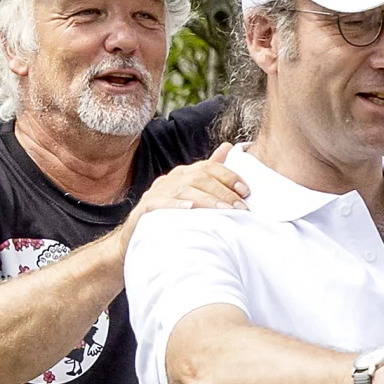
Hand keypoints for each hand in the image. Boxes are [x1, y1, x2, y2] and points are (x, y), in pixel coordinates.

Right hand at [122, 153, 249, 245]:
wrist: (138, 237)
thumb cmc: (172, 215)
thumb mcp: (192, 193)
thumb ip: (210, 172)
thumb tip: (228, 146)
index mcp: (184, 174)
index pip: (209, 167)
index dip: (229, 176)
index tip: (246, 191)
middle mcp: (171, 180)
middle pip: (199, 179)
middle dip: (223, 193)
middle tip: (241, 208)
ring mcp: (157, 193)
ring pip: (184, 190)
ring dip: (207, 201)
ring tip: (224, 212)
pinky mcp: (145, 208)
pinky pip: (160, 203)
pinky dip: (175, 205)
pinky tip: (190, 209)